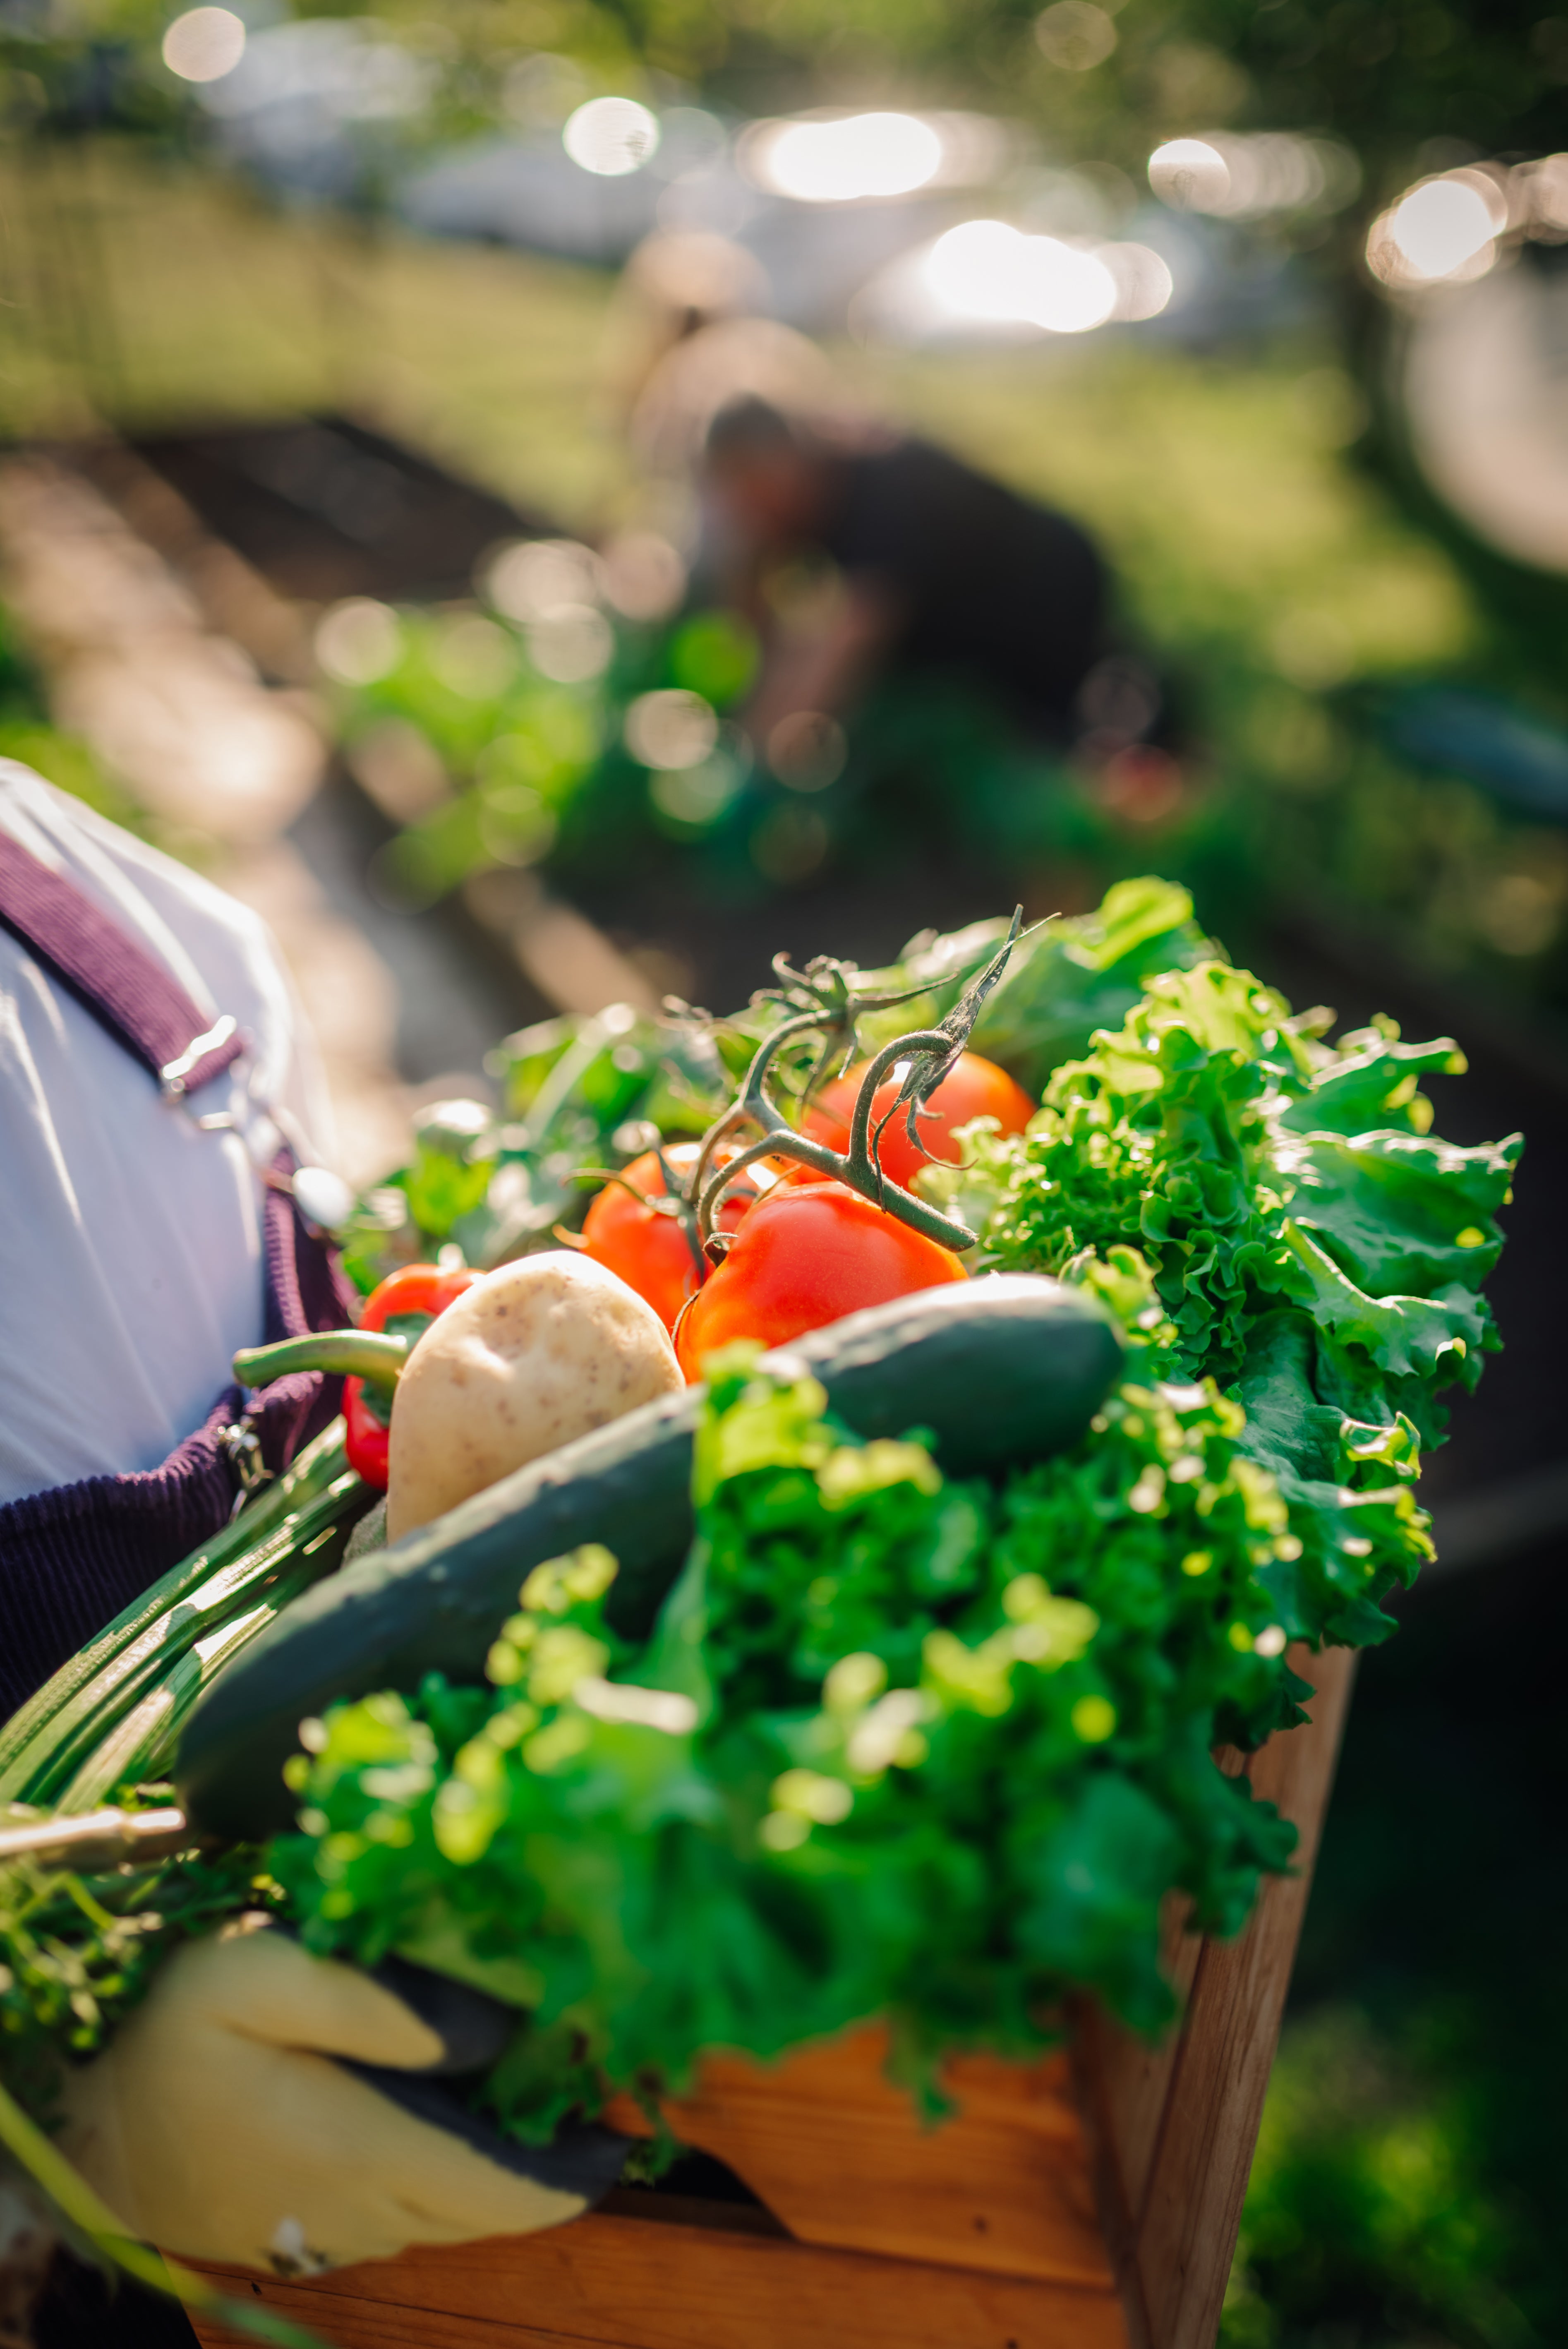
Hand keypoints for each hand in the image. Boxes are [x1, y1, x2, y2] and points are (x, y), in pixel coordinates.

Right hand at [60, 1917, 624, 2274]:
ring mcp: (336, 2231)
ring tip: (548, 2100)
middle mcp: (365, 2210)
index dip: (579, 2168)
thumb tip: (485, 2026)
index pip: (509, 2190)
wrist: (86, 2126)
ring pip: (453, 2216)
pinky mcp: (311, 2231)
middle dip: (555, 2165)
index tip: (629, 2124)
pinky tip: (462, 2119)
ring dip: (504, 2172)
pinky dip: (452, 2178)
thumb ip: (375, 1999)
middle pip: (492, 2208)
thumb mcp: (258, 1975)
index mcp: (367, 2151)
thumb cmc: (170, 2034)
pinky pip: (409, 2215)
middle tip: (603, 2097)